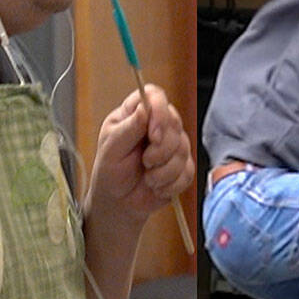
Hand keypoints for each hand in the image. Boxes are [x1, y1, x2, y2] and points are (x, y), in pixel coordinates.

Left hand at [87, 86, 193, 222]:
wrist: (119, 203)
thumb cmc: (110, 173)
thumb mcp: (111, 149)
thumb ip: (129, 128)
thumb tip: (145, 109)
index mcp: (135, 115)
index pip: (155, 96)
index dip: (160, 111)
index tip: (153, 134)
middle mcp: (156, 126)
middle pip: (175, 123)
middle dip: (162, 149)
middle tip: (146, 162)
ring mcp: (173, 145)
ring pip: (184, 149)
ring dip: (164, 170)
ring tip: (148, 178)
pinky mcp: (183, 165)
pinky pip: (188, 171)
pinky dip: (171, 183)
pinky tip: (157, 186)